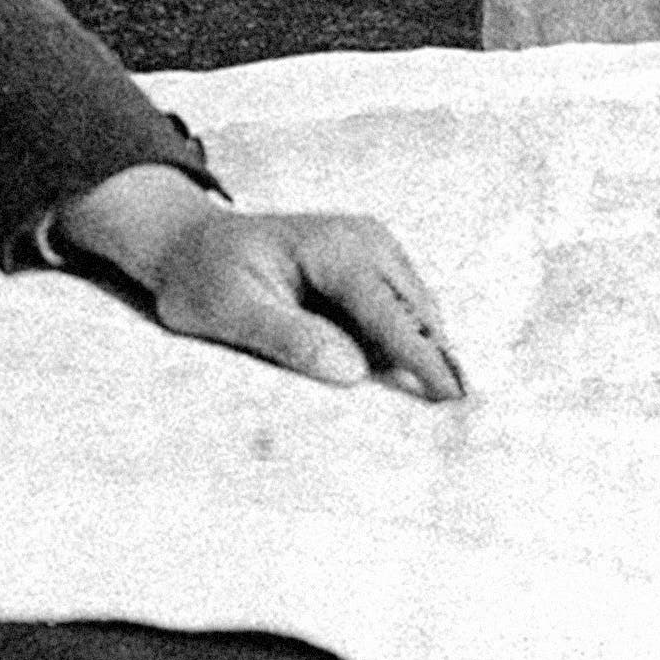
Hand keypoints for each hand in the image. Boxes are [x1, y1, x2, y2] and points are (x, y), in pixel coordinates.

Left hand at [51, 164, 464, 400]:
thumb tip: (352, 371)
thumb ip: (287, 338)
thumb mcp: (228, 311)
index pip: (391, 312)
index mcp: (335, 247)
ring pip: (419, 315)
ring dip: (427, 355)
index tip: (453, 401)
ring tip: (446, 406)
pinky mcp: (375, 269)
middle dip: (440, 360)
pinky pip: (403, 314)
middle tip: (469, 420)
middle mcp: (367, 240)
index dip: (424, 359)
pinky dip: (408, 345)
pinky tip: (410, 381)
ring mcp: (376, 250)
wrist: (190, 244)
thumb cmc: (203, 277)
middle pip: (419, 313)